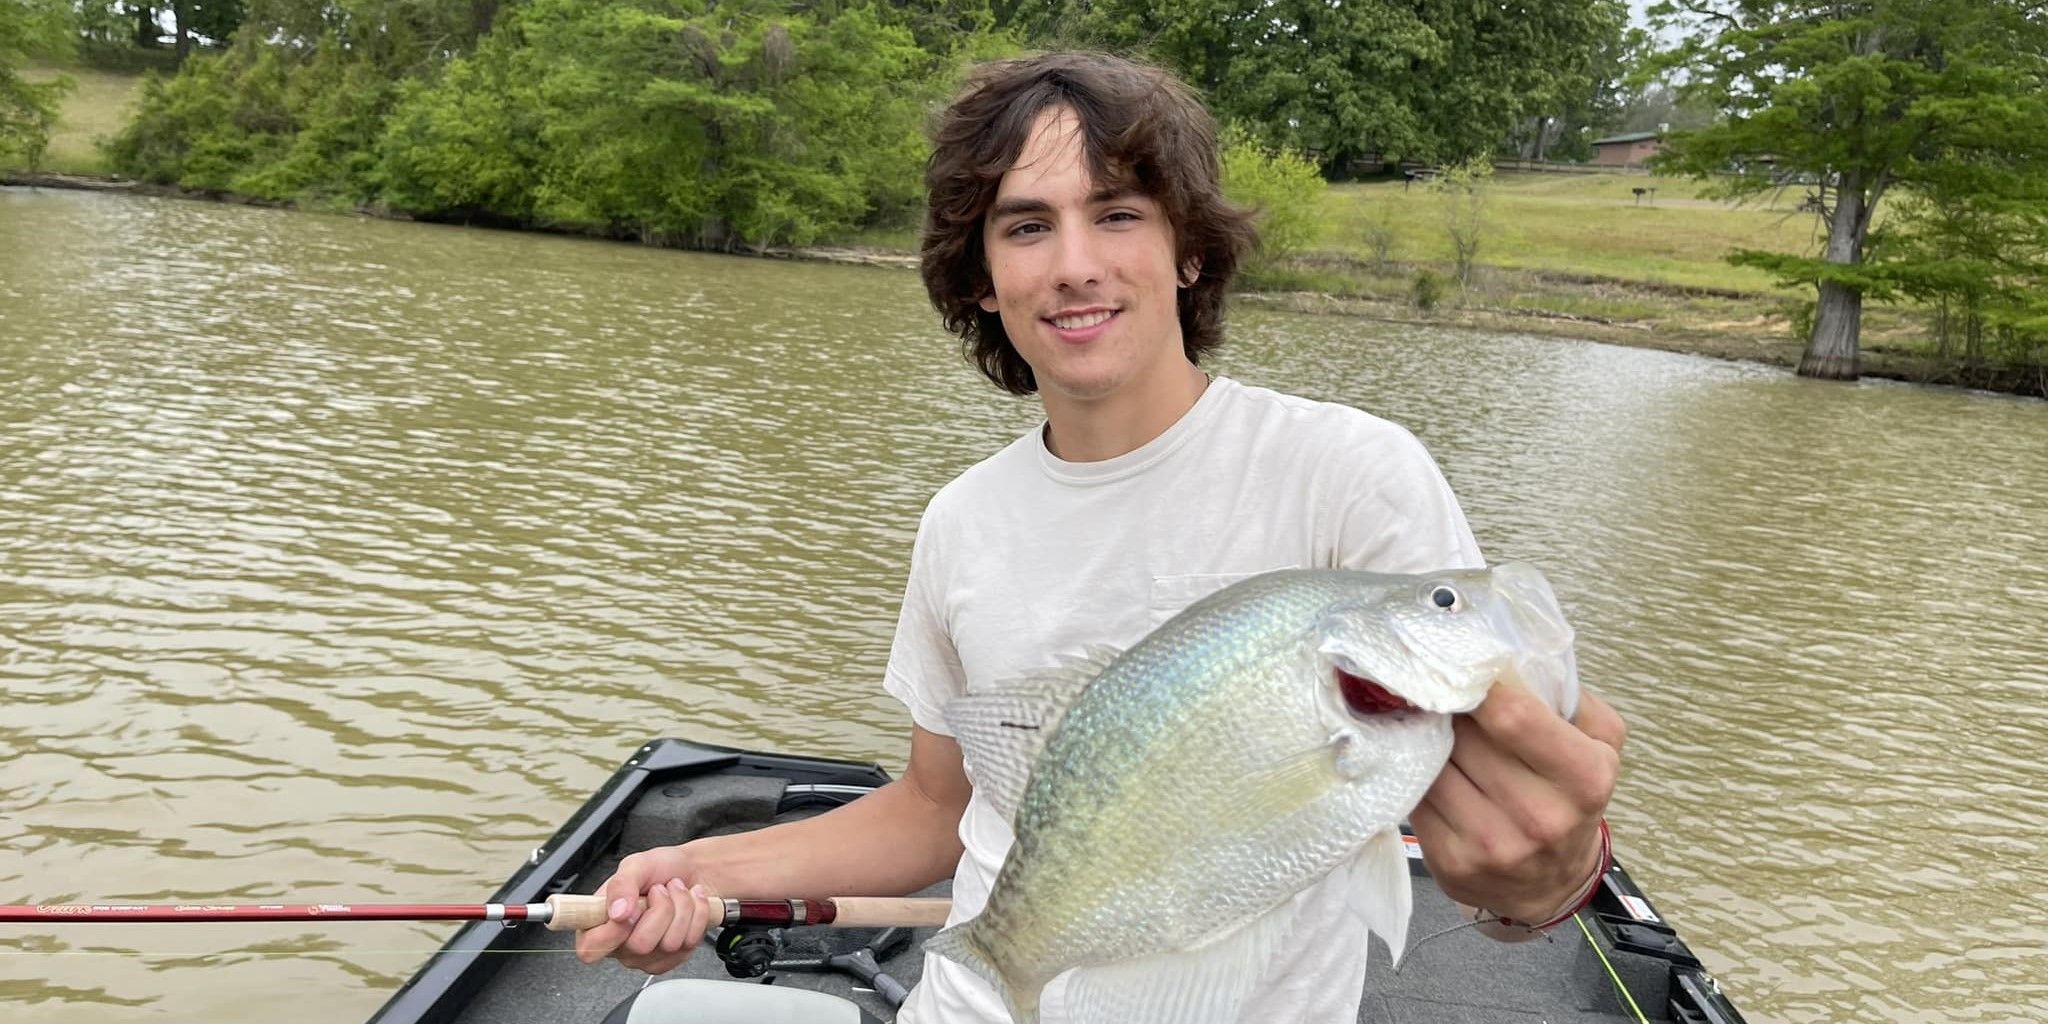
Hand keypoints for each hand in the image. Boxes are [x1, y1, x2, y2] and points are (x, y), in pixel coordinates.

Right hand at [573, 844, 721, 973]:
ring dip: (682, 907)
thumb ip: (621, 885)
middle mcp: (621, 945)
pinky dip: (697, 915)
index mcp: (600, 923)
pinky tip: (690, 904)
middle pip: (640, 945)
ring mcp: (648, 955)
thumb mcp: (635, 865)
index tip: (631, 909)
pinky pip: (690, 943)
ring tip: (676, 893)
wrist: (693, 870)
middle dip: (661, 908)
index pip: (590, 949)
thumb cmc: (660, 869)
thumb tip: (615, 912)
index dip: (612, 932)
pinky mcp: (674, 957)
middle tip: (661, 890)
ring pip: (670, 944)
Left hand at [1410, 682, 1624, 924]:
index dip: (1478, 686)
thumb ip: (1572, 698)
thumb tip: (1514, 660)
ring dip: (1426, 739)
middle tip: (1440, 692)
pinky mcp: (1452, 863)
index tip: (1464, 669)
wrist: (1553, 883)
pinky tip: (1423, 762)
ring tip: (1431, 726)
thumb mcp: (1601, 745)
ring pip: (1434, 764)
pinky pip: (1416, 797)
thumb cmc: (1572, 798)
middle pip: (1465, 738)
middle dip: (1449, 710)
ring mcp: (1492, 845)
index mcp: (1583, 779)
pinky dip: (1415, 773)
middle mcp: (1540, 818)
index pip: (1512, 716)